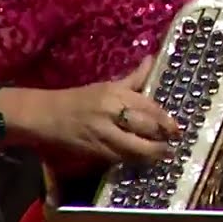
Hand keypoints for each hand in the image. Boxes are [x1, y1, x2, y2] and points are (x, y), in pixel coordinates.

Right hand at [29, 57, 179, 163]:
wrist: (45, 115)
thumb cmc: (80, 98)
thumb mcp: (107, 85)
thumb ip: (134, 78)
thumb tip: (152, 60)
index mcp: (115, 95)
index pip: (147, 107)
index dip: (164, 120)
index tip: (177, 128)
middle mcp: (110, 113)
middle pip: (144, 128)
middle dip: (162, 138)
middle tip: (175, 143)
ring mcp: (102, 134)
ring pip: (133, 147)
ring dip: (151, 153)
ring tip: (165, 155)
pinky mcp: (94, 151)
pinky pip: (119, 157)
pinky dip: (133, 159)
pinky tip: (144, 160)